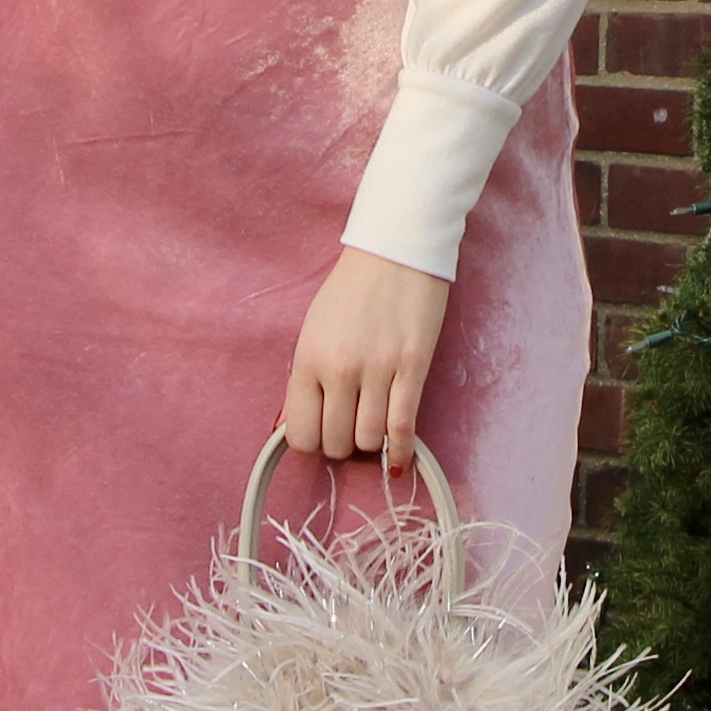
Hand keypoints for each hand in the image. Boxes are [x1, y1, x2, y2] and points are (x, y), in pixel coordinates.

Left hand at [282, 244, 451, 471]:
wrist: (395, 252)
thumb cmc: (352, 290)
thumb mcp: (313, 331)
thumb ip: (306, 379)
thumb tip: (298, 427)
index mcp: (308, 360)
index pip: (299, 434)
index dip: (312, 442)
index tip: (323, 433)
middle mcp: (338, 370)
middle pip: (336, 443)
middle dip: (343, 444)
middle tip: (351, 428)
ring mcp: (377, 370)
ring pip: (370, 440)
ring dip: (372, 442)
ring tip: (374, 425)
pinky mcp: (412, 368)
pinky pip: (404, 427)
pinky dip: (401, 451)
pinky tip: (400, 458)